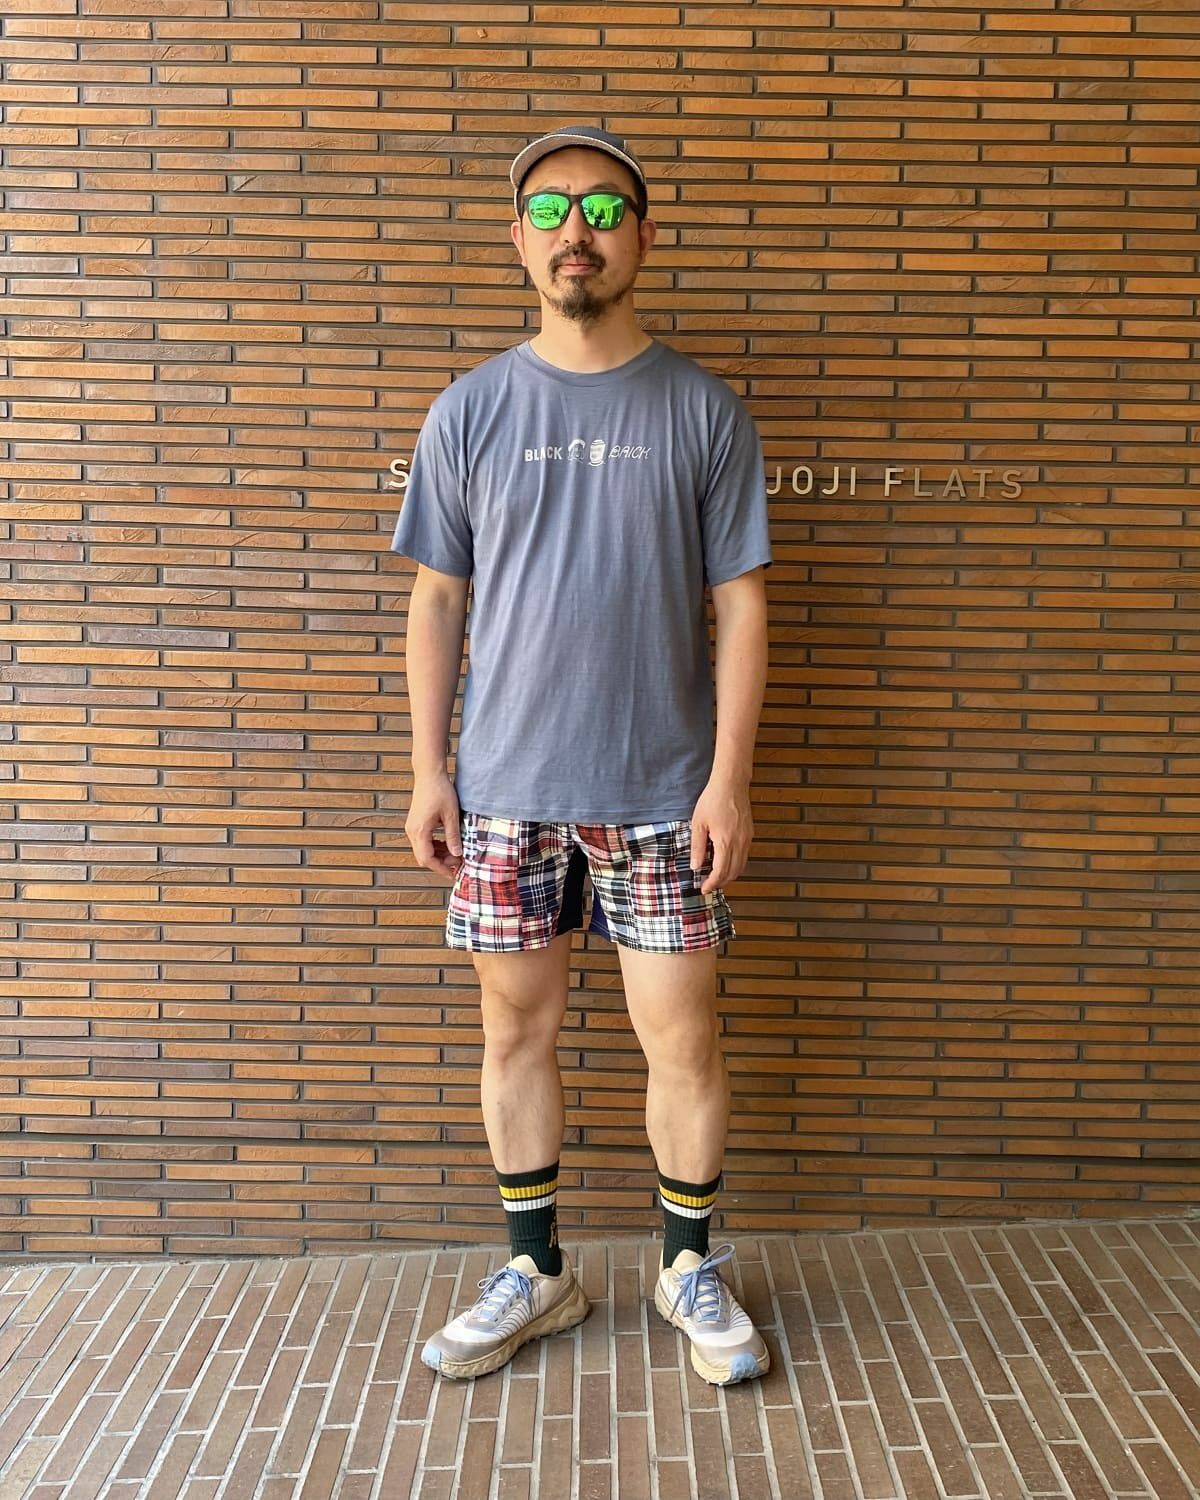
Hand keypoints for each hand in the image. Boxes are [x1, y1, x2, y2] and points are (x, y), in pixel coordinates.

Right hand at [405, 771, 463, 882]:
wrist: (429, 774)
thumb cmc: (440, 791)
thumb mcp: (451, 815)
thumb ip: (453, 836)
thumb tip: (458, 854)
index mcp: (420, 831)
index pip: (427, 859)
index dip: (441, 868)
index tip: (454, 873)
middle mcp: (412, 831)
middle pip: (423, 857)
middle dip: (440, 862)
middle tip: (458, 861)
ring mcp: (411, 827)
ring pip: (423, 850)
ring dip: (438, 854)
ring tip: (455, 853)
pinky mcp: (415, 824)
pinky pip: (422, 841)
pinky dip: (434, 846)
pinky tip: (446, 843)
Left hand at [690, 777, 753, 895]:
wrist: (731, 783)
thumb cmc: (712, 800)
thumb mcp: (698, 824)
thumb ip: (697, 847)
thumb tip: (695, 866)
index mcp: (725, 842)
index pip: (720, 872)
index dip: (712, 883)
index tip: (704, 888)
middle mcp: (739, 843)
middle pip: (733, 873)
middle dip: (721, 882)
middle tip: (708, 884)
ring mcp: (747, 839)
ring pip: (741, 866)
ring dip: (729, 874)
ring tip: (716, 875)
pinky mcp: (750, 834)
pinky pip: (744, 856)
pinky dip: (735, 864)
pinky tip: (725, 860)